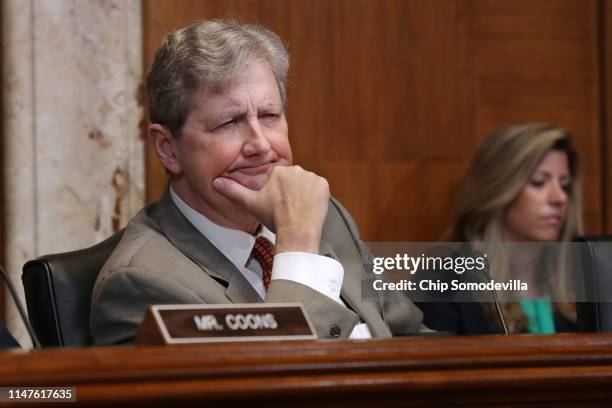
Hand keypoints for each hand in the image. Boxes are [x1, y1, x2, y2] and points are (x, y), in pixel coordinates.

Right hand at [212, 165, 329, 252]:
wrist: (296, 231)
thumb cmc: (274, 218)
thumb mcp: (251, 203)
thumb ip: (234, 191)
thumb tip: (216, 182)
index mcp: (278, 171)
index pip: (279, 180)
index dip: (279, 195)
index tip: (279, 206)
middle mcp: (296, 169)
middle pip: (294, 181)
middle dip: (292, 193)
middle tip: (288, 210)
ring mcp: (311, 177)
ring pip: (306, 185)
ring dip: (304, 195)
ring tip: (299, 210)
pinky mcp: (324, 185)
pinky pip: (319, 188)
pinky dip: (316, 197)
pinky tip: (309, 208)